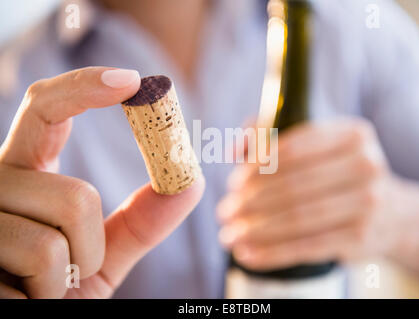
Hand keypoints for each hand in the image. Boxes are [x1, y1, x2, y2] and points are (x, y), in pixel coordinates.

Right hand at [0, 67, 204, 297]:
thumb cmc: (61, 290)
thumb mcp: (103, 255)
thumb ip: (142, 220)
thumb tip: (192, 181)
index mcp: (24, 176)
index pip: (45, 111)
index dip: (85, 87)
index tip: (132, 81)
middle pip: (74, 194)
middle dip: (90, 239)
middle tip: (73, 267)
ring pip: (58, 236)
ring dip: (72, 272)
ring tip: (44, 289)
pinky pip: (42, 266)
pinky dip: (51, 294)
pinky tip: (23, 299)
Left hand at [217, 119, 390, 270]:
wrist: (391, 213)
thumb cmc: (337, 172)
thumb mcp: (314, 145)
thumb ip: (269, 134)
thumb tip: (234, 149)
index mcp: (351, 133)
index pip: (294, 148)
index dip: (257, 166)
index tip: (232, 183)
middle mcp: (365, 165)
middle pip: (293, 186)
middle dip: (250, 201)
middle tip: (224, 211)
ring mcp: (367, 204)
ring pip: (298, 219)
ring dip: (255, 229)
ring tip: (228, 235)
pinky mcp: (361, 238)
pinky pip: (308, 247)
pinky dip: (272, 253)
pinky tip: (247, 254)